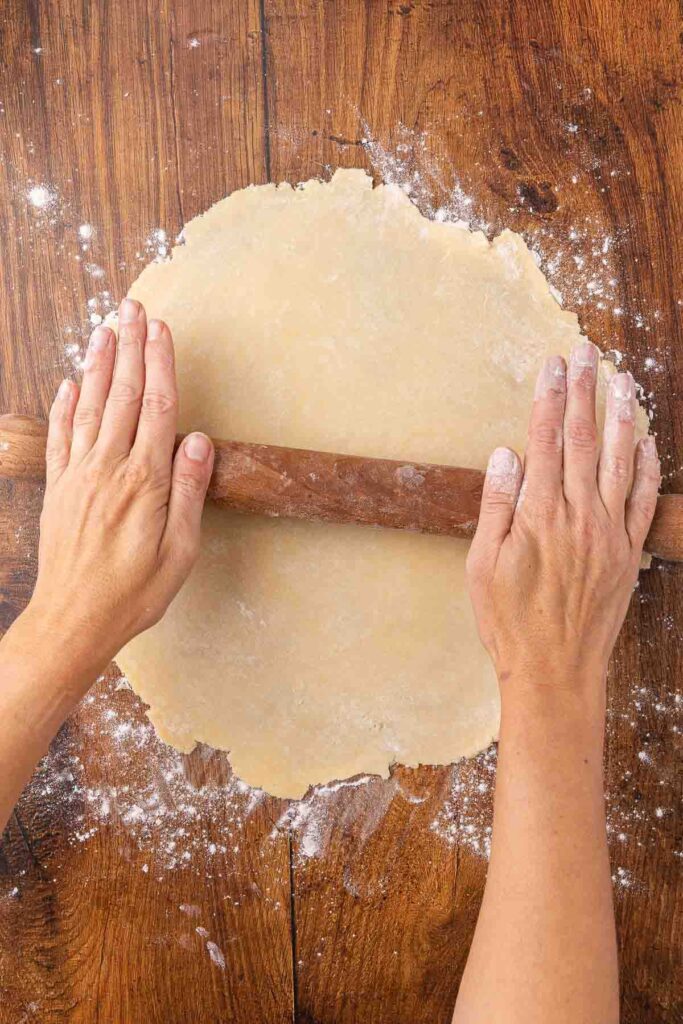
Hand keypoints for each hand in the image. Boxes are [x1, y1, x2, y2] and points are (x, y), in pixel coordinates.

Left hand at [28, 298, 213, 674]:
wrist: (72, 621)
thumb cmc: (133, 593)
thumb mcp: (179, 551)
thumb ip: (188, 491)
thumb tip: (200, 441)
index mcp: (144, 481)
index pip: (156, 407)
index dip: (159, 364)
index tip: (162, 329)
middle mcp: (108, 469)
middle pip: (121, 395)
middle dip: (129, 347)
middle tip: (133, 308)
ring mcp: (78, 476)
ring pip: (88, 406)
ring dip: (98, 364)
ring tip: (105, 329)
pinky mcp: (58, 489)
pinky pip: (60, 436)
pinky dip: (64, 405)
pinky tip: (69, 382)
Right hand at [466, 342, 659, 696]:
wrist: (555, 671)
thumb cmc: (509, 622)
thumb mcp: (482, 565)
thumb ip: (497, 506)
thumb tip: (506, 454)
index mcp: (539, 515)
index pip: (546, 441)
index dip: (549, 398)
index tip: (552, 364)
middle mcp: (579, 516)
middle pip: (584, 440)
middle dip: (585, 390)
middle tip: (587, 351)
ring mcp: (609, 533)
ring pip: (620, 461)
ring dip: (621, 416)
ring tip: (623, 379)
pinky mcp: (627, 552)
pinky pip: (644, 501)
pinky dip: (648, 467)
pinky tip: (647, 441)